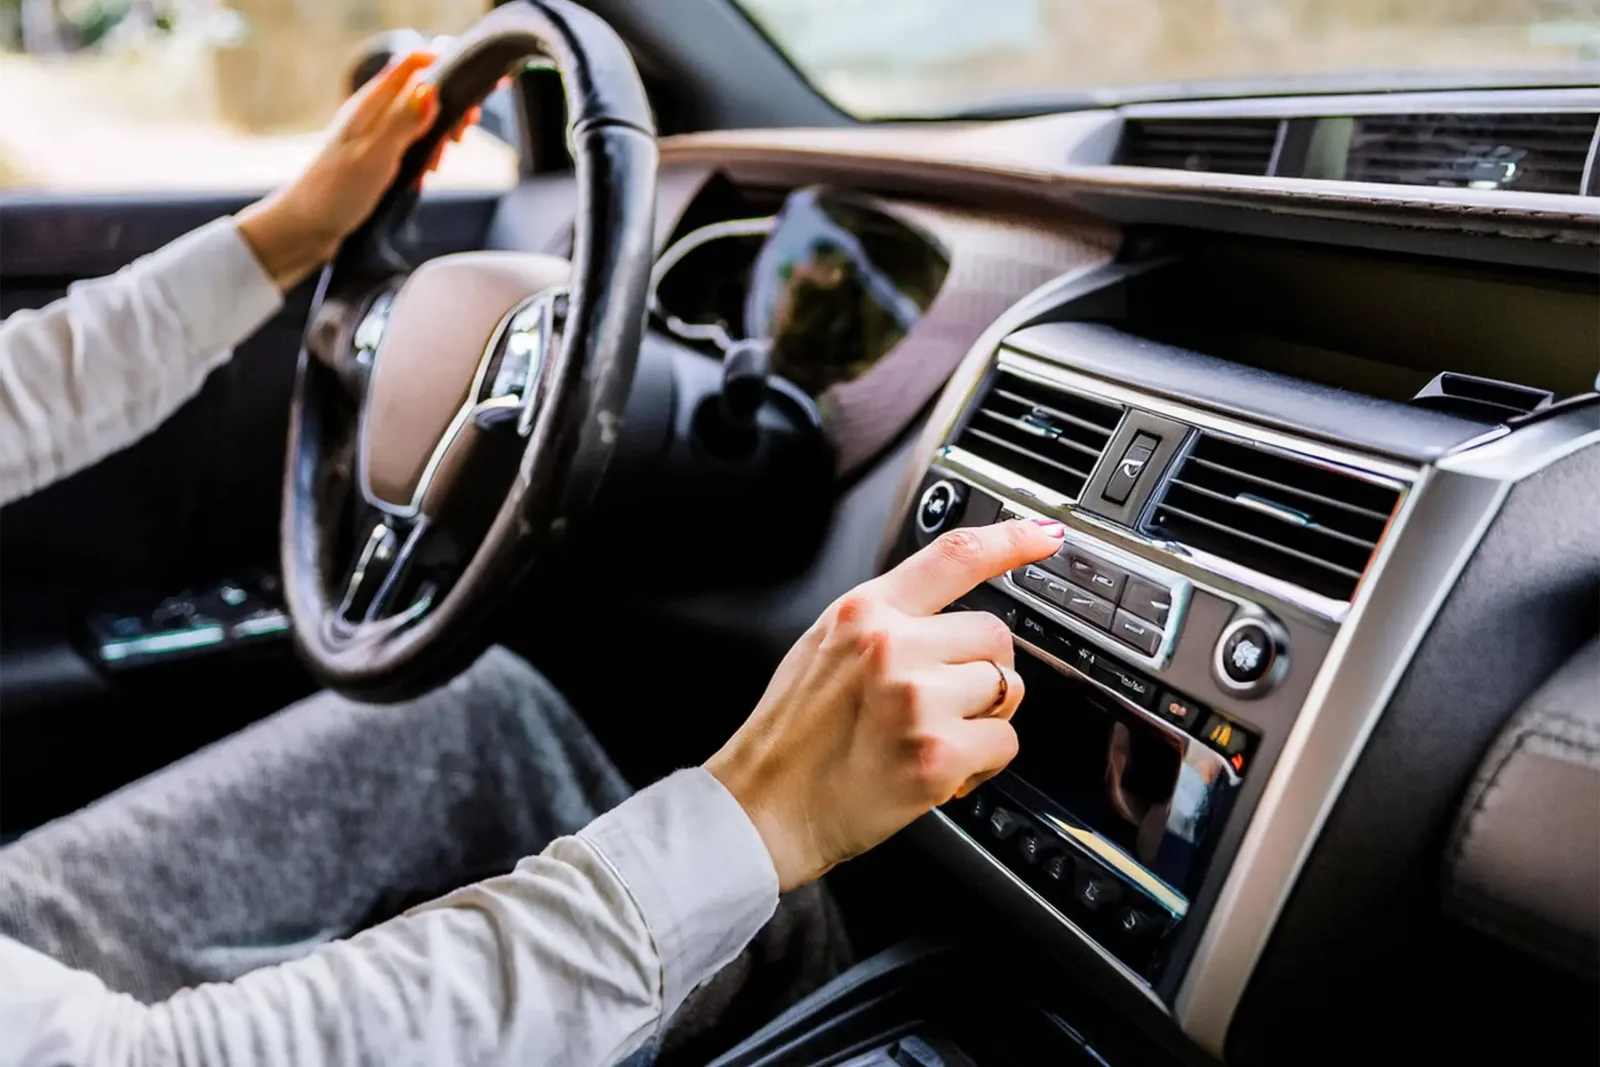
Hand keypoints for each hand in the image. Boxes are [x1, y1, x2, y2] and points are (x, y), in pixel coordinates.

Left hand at [236, 51, 484, 291]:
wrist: (306, 227)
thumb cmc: (334, 193)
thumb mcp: (374, 157)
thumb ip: (402, 123)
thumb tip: (432, 89)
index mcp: (371, 103)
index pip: (415, 62)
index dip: (448, 67)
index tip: (472, 97)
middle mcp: (373, 111)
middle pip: (423, 87)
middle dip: (449, 108)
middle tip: (458, 140)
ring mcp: (374, 132)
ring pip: (420, 117)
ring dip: (438, 137)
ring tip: (436, 166)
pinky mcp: (376, 154)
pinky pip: (411, 143)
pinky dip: (425, 156)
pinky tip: (423, 177)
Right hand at [706, 517, 1067, 890]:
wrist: (764, 806)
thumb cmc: (792, 734)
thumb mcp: (824, 646)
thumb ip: (884, 621)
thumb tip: (944, 615)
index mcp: (865, 611)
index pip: (954, 556)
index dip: (1011, 539)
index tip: (1047, 535)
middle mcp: (892, 645)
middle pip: (995, 635)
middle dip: (984, 671)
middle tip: (946, 703)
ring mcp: (917, 699)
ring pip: (1007, 688)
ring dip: (984, 718)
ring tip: (934, 737)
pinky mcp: (938, 753)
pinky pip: (1004, 743)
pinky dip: (984, 762)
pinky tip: (942, 770)